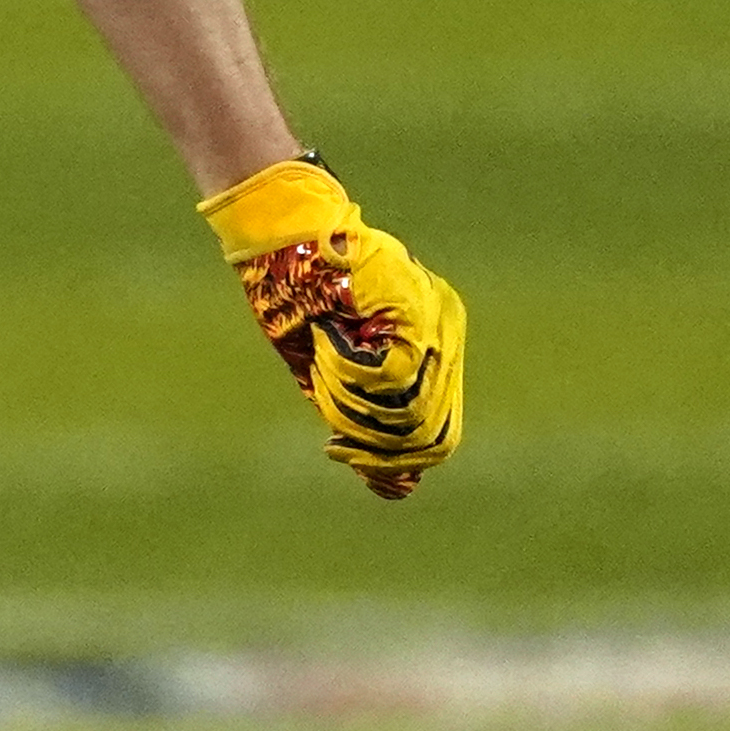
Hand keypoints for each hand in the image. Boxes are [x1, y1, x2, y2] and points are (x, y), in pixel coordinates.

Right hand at [198, 159, 466, 499]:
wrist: (284, 240)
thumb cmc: (299, 302)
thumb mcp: (335, 377)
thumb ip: (366, 422)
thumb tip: (400, 490)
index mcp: (433, 348)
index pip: (438, 434)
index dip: (391, 461)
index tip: (338, 452)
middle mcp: (445, 335)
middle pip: (429, 434)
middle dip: (373, 446)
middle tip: (333, 437)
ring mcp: (435, 325)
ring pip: (407, 411)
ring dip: (352, 404)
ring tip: (323, 367)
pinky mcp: (416, 315)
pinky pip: (389, 376)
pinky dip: (348, 373)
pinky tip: (327, 346)